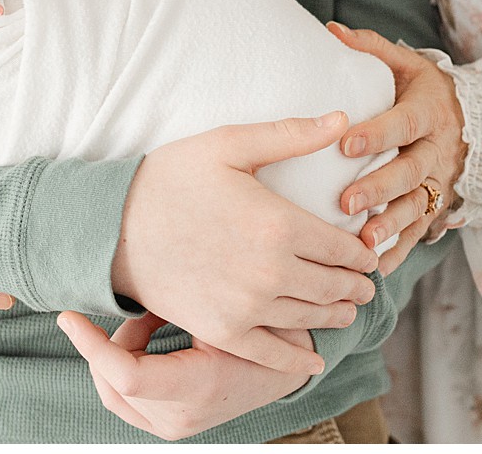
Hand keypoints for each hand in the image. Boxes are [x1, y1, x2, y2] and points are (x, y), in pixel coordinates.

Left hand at [56, 310, 310, 440]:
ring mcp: (174, 427)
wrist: (287, 368)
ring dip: (118, 352)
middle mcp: (181, 418)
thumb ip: (178, 301)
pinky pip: (126, 399)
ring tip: (149, 319)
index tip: (69, 316)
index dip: (91, 344)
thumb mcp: (224, 310)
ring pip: (112, 392)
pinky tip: (151, 335)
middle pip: (110, 382)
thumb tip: (126, 280)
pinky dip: (125, 365)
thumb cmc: (261, 329)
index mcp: (198, 387)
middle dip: (108, 342)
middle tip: (134, 307)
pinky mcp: (170, 425)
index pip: (125, 375)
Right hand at [111, 112, 377, 373]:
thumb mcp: (228, 145)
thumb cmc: (169, 178)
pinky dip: (298, 361)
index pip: (343, 248)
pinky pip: (273, 354)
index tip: (368, 255)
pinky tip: (312, 361)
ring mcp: (248, 307)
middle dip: (357, 287)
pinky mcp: (223, 331)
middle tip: (366, 286)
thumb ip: (290, 135)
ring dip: (337, 316)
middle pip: (335, 287)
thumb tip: (344, 120)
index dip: (362, 254)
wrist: (113, 227)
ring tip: (347, 311)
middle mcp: (272, 272)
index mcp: (279, 224)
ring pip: (312, 319)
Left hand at [328, 23, 467, 269]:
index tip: (345, 143)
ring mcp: (439, 182)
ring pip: (416, 207)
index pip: (402, 124)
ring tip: (363, 242)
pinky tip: (376, 267)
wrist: (465, 119)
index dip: (376, 134)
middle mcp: (437, 150)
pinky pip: (419, 232)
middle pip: (410, 172)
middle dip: (379, 188)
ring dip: (390, 226)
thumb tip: (329, 29)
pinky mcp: (436, 206)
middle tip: (347, 201)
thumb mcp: (404, 64)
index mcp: (428, 112)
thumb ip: (370, 47)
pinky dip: (399, 250)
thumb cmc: (420, 88)